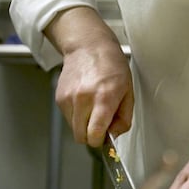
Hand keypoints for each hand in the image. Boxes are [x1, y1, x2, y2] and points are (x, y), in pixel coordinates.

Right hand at [46, 6, 133, 147]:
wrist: (88, 47)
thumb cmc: (112, 67)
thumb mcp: (128, 92)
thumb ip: (124, 118)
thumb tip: (114, 136)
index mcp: (104, 98)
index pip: (94, 135)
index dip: (101, 141)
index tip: (106, 137)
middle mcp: (83, 99)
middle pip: (81, 137)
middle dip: (92, 136)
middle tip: (102, 123)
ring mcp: (68, 98)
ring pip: (74, 129)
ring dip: (84, 125)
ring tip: (94, 108)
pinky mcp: (59, 98)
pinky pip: (68, 118)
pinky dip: (77, 116)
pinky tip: (85, 101)